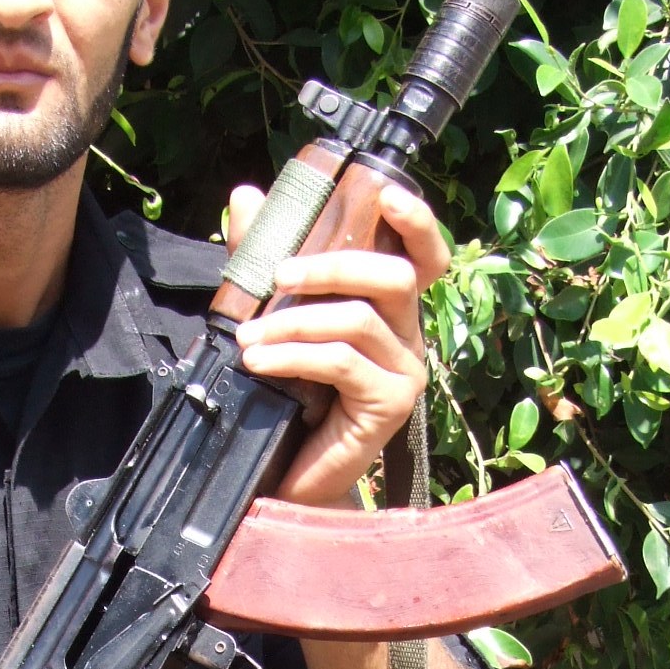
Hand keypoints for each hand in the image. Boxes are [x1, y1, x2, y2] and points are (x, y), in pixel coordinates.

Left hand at [224, 176, 449, 508]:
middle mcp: (407, 337)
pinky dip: (294, 355)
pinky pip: (342, 363)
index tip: (386, 193)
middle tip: (278, 275)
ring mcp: (404, 372)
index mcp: (389, 310)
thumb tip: (245, 196)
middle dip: (332, 267)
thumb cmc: (284, 395)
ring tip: (248, 336)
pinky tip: (258, 360)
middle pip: (394, 277)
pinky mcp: (389, 406)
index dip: (416, 222)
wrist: (286, 475)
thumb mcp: (272, 316)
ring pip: (359, 320)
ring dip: (294, 321)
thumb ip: (263, 259)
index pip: (424, 257)